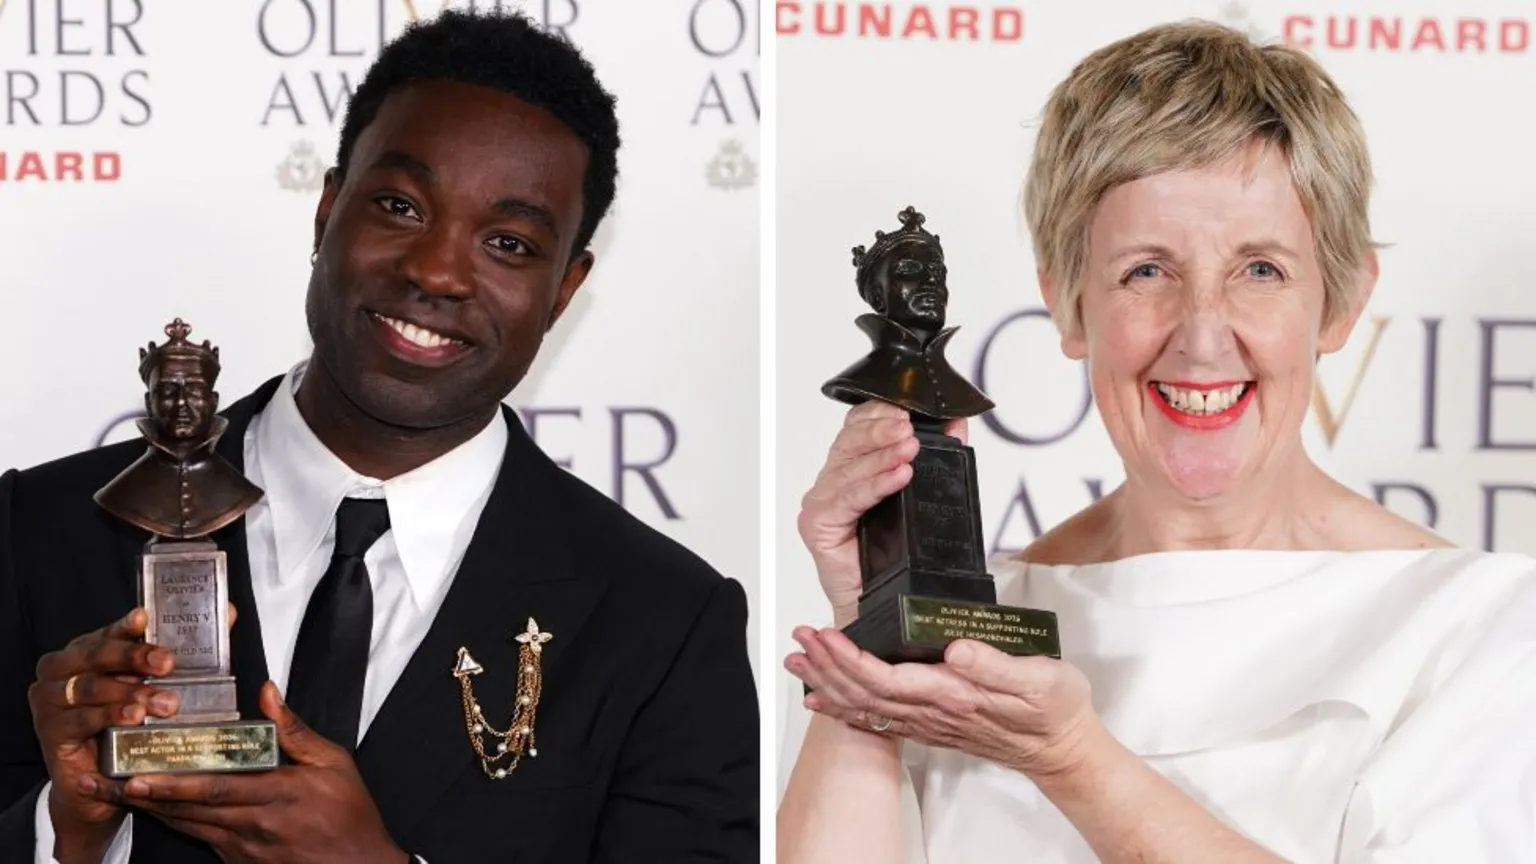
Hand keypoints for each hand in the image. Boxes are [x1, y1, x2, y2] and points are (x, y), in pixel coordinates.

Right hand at [28, 607, 187, 859]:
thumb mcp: (154, 686)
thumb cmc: (128, 726)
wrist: (101, 782)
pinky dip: (109, 716)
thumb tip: (228, 613)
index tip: (146, 617)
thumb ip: (186, 650)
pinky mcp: (51, 731)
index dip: (126, 625)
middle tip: (169, 664)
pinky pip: (80, 719)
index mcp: (85, 651)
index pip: (107, 632)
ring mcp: (50, 700)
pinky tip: (134, 717)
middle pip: (96, 654)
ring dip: (129, 692)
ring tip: (163, 701)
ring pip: (89, 687)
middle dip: (134, 656)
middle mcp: (62, 670)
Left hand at [89, 681, 406, 863]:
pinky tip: (154, 810)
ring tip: (112, 792)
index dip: (172, 783)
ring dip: (146, 808)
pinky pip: (198, 837)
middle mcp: (251, 824)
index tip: (138, 775)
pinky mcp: (238, 860)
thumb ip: (294, 729)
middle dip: (139, 795)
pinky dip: (173, 821)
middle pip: (185, 808)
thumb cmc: (350, 816)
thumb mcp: (334, 763)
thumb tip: (268, 693)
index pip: (213, 788)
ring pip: (185, 824)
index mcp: (275, 794)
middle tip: (100, 782)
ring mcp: (241, 847)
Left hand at [784, 626, 1098, 778]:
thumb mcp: (1040, 680)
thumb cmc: (1054, 711)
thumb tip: (957, 647)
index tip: (826, 634)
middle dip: (826, 664)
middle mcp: (933, 712)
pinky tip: (826, 699)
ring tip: (798, 662)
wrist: (1063, 750)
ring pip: (865, 706)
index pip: (885, 677)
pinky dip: (845, 708)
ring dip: (828, 683)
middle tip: (800, 637)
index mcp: (953, 694)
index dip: (850, 658)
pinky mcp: (931, 724)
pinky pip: (878, 719)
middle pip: (864, 691)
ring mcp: (929, 722)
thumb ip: (996, 664)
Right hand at [798, 403, 965, 623]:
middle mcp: (831, 482)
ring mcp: (821, 502)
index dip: (877, 413)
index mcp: (850, 469)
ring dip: (882, 456)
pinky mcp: (818, 524)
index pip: (856, 427)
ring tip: (910, 448)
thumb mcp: (920, 495)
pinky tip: (899, 476)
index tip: (905, 408)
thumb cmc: (894, 554)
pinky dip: (875, 485)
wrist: (880, 601)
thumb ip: (936, 457)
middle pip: (850, 441)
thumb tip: (956, 425)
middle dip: (882, 430)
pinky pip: (849, 499)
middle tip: (909, 427)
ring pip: (850, 468)